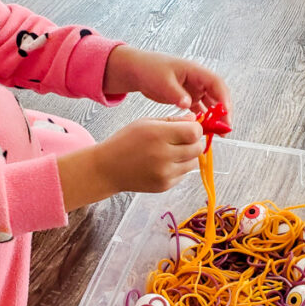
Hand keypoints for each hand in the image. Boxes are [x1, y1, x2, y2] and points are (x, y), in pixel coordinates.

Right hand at [56, 115, 202, 208]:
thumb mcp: (146, 123)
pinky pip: (183, 174)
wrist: (107, 169)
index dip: (196, 129)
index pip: (194, 132)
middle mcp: (163, 156)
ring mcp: (164, 174)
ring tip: (172, 152)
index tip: (190, 128)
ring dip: (188, 156)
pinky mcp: (164, 186)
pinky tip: (163, 163)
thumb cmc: (125, 142)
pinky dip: (179, 168)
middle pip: (197, 148)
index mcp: (158, 135)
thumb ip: (173, 120)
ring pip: (193, 163)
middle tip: (183, 139)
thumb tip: (195, 119)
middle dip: (194, 142)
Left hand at [104, 46, 231, 123]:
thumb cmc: (150, 69)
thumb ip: (176, 93)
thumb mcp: (162, 81)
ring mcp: (194, 89)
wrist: (138, 70)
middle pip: (218, 95)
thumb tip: (188, 104)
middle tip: (225, 129)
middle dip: (223, 112)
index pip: (216, 83)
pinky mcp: (188, 98)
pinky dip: (204, 119)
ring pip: (211, 104)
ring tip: (218, 134)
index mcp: (195, 71)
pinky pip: (200, 109)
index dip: (223, 98)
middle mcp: (198, 80)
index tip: (225, 113)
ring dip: (215, 117)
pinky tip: (204, 130)